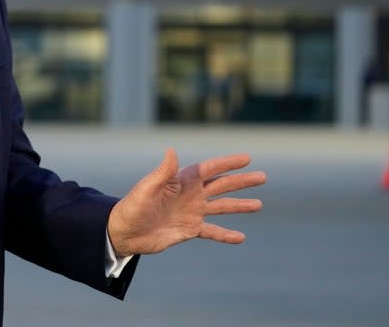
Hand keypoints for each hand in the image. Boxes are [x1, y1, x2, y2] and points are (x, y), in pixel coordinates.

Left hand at [106, 150, 264, 257]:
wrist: (125, 232)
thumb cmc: (133, 206)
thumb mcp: (147, 188)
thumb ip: (163, 172)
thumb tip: (172, 151)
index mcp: (182, 181)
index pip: (210, 169)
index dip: (228, 163)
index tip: (247, 158)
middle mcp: (191, 194)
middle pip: (222, 185)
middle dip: (241, 181)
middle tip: (262, 177)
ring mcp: (192, 212)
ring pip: (221, 207)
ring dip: (239, 206)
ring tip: (259, 204)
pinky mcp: (189, 230)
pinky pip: (212, 232)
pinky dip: (226, 235)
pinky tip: (241, 237)